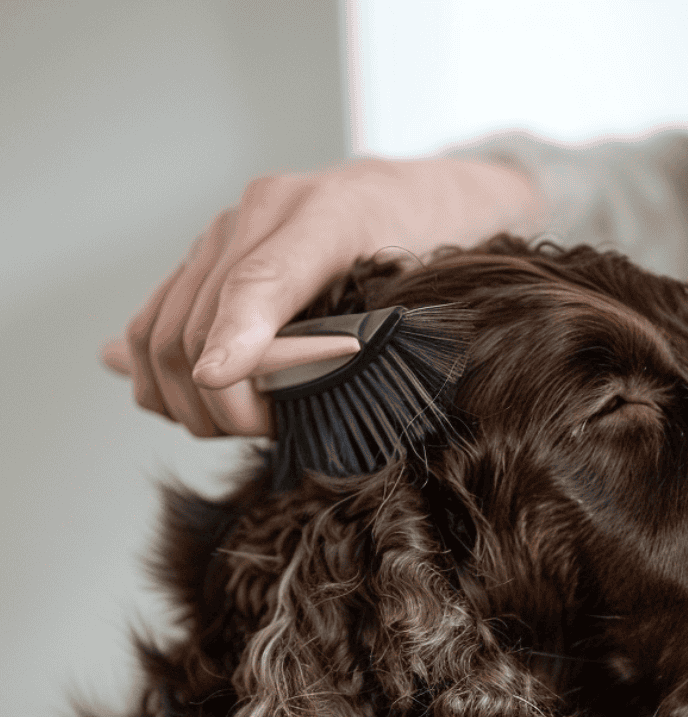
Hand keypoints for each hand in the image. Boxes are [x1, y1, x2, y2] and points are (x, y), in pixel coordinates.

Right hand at [102, 157, 544, 435]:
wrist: (412, 203)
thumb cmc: (427, 249)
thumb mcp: (422, 285)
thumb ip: (378, 326)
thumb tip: (324, 382)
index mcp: (321, 213)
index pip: (259, 284)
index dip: (237, 339)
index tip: (218, 380)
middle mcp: (257, 216)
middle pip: (194, 328)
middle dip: (228, 401)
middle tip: (273, 432)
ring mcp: (222, 237)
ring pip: (157, 335)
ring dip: (189, 400)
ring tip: (246, 423)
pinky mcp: (202, 261)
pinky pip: (150, 326)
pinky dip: (159, 377)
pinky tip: (195, 406)